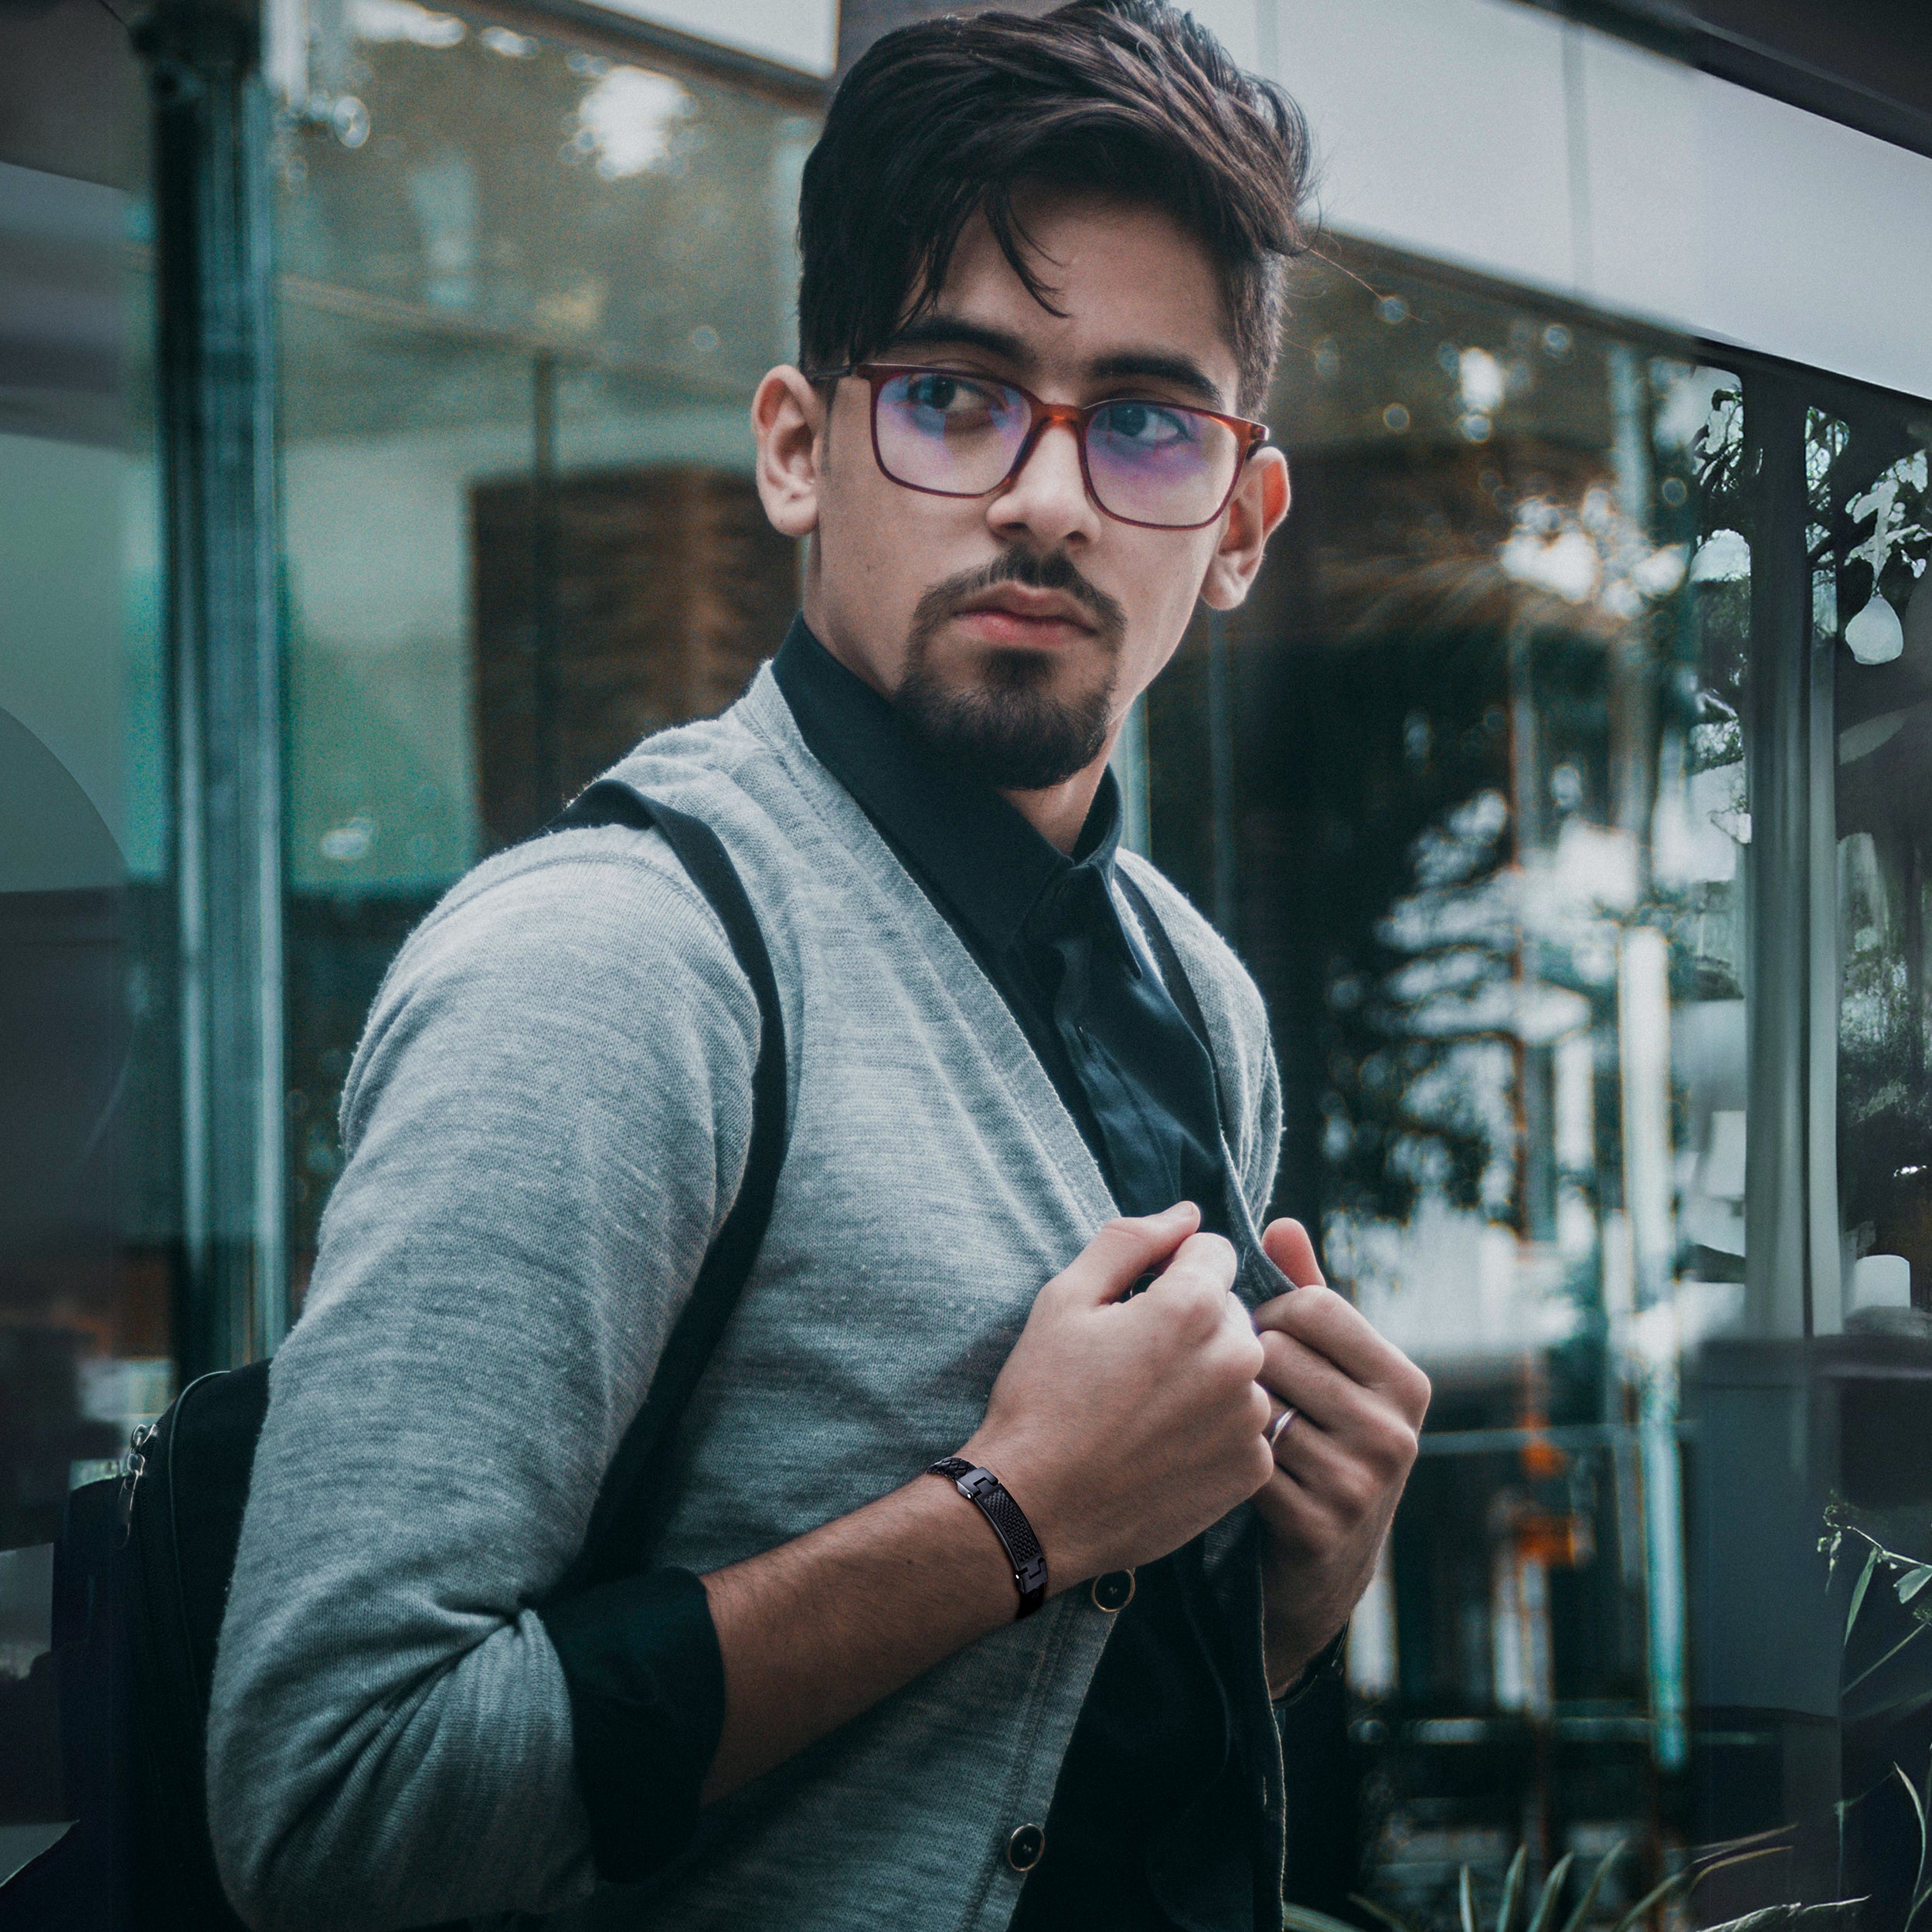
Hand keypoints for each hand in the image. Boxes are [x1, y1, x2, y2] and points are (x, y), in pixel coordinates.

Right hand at [961, 1202, 1273, 1589]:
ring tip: (1145, 1410)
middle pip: (1231, 1310)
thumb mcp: (1066, 1298)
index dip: (1169, 1271)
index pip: (1213, 1251)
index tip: (1133, 1307)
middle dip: (1191, 1323)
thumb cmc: (1042, 1397)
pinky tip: (1163, 1446)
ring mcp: (1250, 1419)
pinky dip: (1213, 1428)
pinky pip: (1245, 1423)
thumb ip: (1132, 1240)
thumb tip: (1186, 1213)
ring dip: (1205, 1375)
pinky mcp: (1252, 1468)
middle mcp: (1238, 1358)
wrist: (1035, 1508)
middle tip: (1132, 1365)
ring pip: (1239, 1368)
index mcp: (1194, 1307)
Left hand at [1251, 1218, 1429, 1692]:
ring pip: (1257, 1405)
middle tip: (1237, 1393)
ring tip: (1233, 1430)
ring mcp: (1364, 1484)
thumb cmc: (1316, 1444)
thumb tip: (1281, 1222)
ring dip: (1232, 1415)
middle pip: (1278, 1350)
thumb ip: (1306, 1294)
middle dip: (1244, 1365)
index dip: (1268, 1315)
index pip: (1313, 1305)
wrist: (1318, 1573)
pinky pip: (1246, 1464)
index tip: (1256, 1340)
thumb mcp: (1327, 1371)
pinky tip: (1229, 1473)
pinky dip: (1226, 1463)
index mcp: (1406, 1381)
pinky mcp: (1321, 1528)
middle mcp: (1397, 1431)